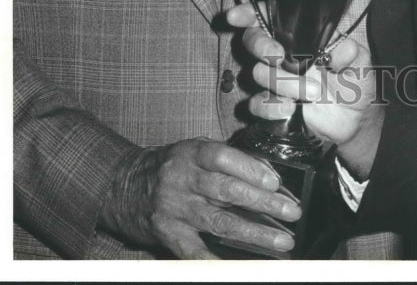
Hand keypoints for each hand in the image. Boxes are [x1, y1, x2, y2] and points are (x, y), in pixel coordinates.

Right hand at [99, 137, 301, 258]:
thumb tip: (267, 174)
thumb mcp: (193, 151)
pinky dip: (217, 260)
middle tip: (291, 213)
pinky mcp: (168, 234)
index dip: (250, 169)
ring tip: (281, 241)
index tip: (275, 182)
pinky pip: (195, 251)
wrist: (125, 186)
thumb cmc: (170, 166)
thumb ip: (225, 159)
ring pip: (219, 222)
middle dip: (263, 203)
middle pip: (227, 191)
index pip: (223, 158)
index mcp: (191, 153)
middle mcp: (181, 180)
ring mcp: (174, 209)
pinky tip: (240, 266)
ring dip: (254, 233)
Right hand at [228, 3, 383, 179]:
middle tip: (278, 55)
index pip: (270, 18)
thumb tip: (340, 48)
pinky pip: (257, 104)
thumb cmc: (356, 83)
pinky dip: (271, 107)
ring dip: (283, 83)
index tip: (236, 17)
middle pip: (253, 40)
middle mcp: (283, 55)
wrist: (354, 122)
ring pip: (257, 73)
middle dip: (261, 45)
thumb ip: (351, 53)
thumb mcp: (361, 64)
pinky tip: (290, 110)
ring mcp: (275, 81)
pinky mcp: (272, 106)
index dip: (249, 13)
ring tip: (314, 93)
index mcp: (301, 38)